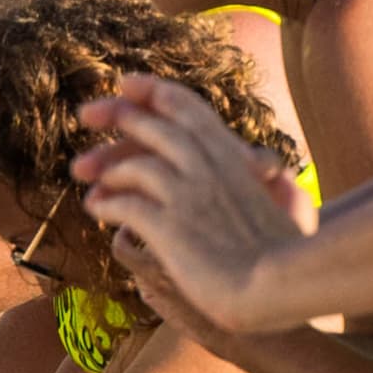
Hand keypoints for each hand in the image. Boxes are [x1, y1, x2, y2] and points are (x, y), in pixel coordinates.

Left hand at [72, 75, 307, 331]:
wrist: (283, 288)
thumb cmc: (287, 257)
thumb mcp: (283, 206)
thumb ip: (267, 184)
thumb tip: (274, 173)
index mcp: (234, 158)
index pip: (188, 107)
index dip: (153, 91)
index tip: (125, 84)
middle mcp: (210, 167)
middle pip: (154, 127)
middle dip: (117, 116)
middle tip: (85, 114)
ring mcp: (189, 196)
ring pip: (136, 166)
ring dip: (108, 169)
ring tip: (89, 178)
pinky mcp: (171, 228)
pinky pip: (126, 206)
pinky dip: (106, 203)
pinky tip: (96, 208)